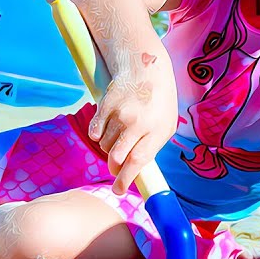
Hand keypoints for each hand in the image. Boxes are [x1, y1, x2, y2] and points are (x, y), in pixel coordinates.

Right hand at [87, 62, 176, 193]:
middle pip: (117, 157)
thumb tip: (134, 173)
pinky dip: (98, 135)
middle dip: (114, 168)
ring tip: (120, 135)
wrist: (145, 68)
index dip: (125, 179)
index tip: (118, 190)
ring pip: (105, 146)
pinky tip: (108, 126)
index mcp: (157, 130)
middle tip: (116, 168)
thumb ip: (151, 148)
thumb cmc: (158, 103)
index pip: (138, 161)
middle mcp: (139, 122)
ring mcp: (120, 113)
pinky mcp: (105, 105)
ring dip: (110, 148)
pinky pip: (95, 133)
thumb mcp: (165, 126)